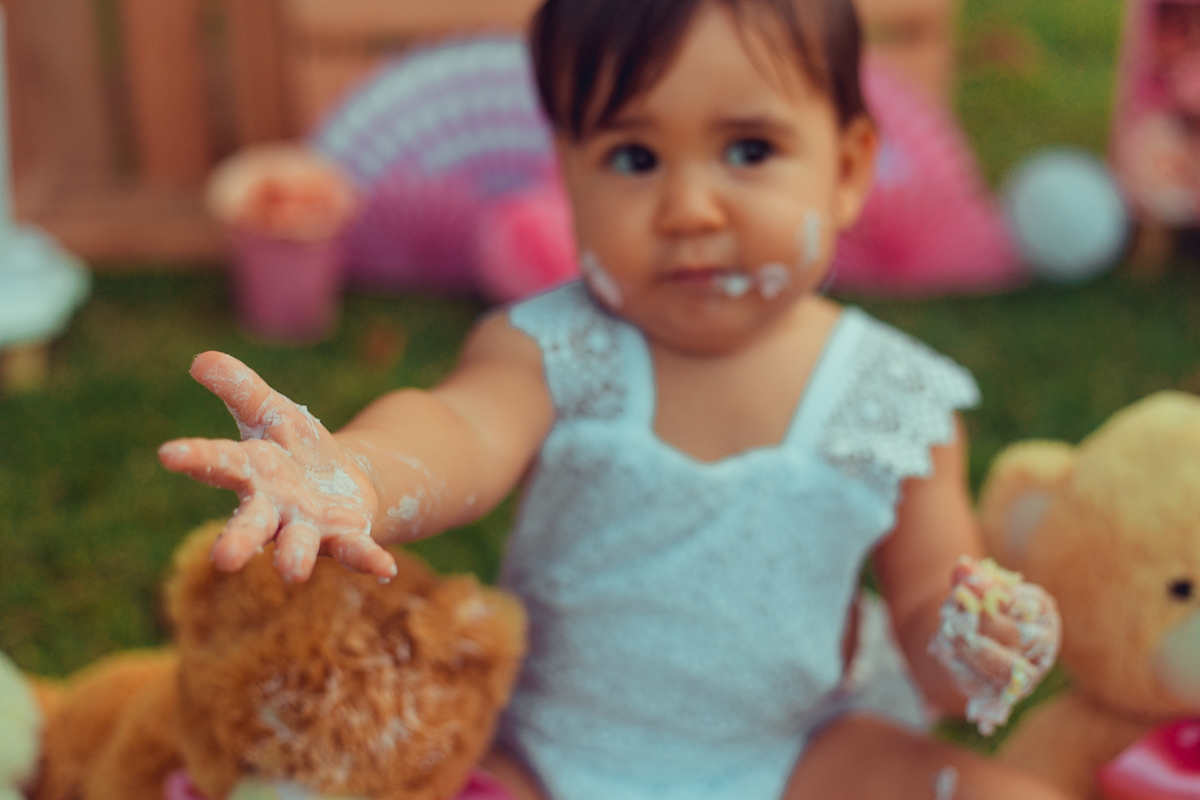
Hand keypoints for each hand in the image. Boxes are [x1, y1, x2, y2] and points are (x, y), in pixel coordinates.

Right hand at [158, 352, 396, 582]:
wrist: (342, 483)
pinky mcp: (345, 538)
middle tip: (224, 559)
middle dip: (239, 540)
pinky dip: (369, 560)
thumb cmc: (294, 449)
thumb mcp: (272, 412)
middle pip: (251, 524)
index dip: (194, 457)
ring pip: (298, 545)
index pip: (218, 462)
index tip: (168, 453)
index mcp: (251, 472)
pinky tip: (386, 568)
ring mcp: (308, 528)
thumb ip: (241, 389)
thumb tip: (201, 358)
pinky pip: (357, 550)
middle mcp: (273, 509)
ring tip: (293, 571)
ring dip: (295, 557)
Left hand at [927, 556, 1059, 734]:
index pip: (1023, 605)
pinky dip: (968, 680)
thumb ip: (970, 579)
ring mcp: (1024, 677)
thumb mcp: (978, 590)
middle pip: (1014, 636)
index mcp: (1043, 616)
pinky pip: (984, 689)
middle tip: (951, 614)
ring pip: (998, 665)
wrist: (972, 643)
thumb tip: (963, 565)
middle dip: (978, 622)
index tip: (967, 584)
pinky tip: (956, 675)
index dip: (992, 594)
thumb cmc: (982, 609)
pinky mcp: (1000, 696)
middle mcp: (1042, 649)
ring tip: (944, 632)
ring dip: (965, 647)